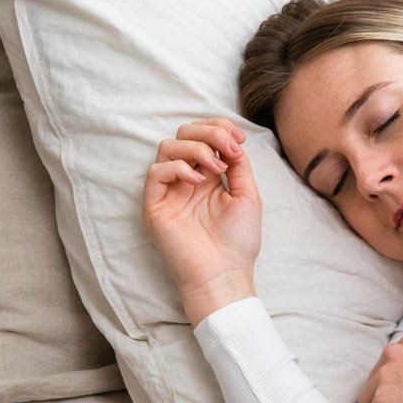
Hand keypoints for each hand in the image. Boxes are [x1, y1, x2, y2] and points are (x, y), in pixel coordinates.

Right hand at [141, 117, 260, 322]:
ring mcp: (169, 191)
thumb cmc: (238, 241)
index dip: (219, 128)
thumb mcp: (247, 195)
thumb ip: (239, 165)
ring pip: (167, 147)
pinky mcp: (155, 205)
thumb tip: (232, 141)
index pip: (203, 136)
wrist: (225, 273)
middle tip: (228, 149)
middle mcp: (186, 179)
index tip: (239, 138)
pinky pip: (155, 172)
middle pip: (183, 134)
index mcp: (208, 176)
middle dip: (209, 132)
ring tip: (215, 168)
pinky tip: (197, 180)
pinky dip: (177, 167)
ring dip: (196, 148)